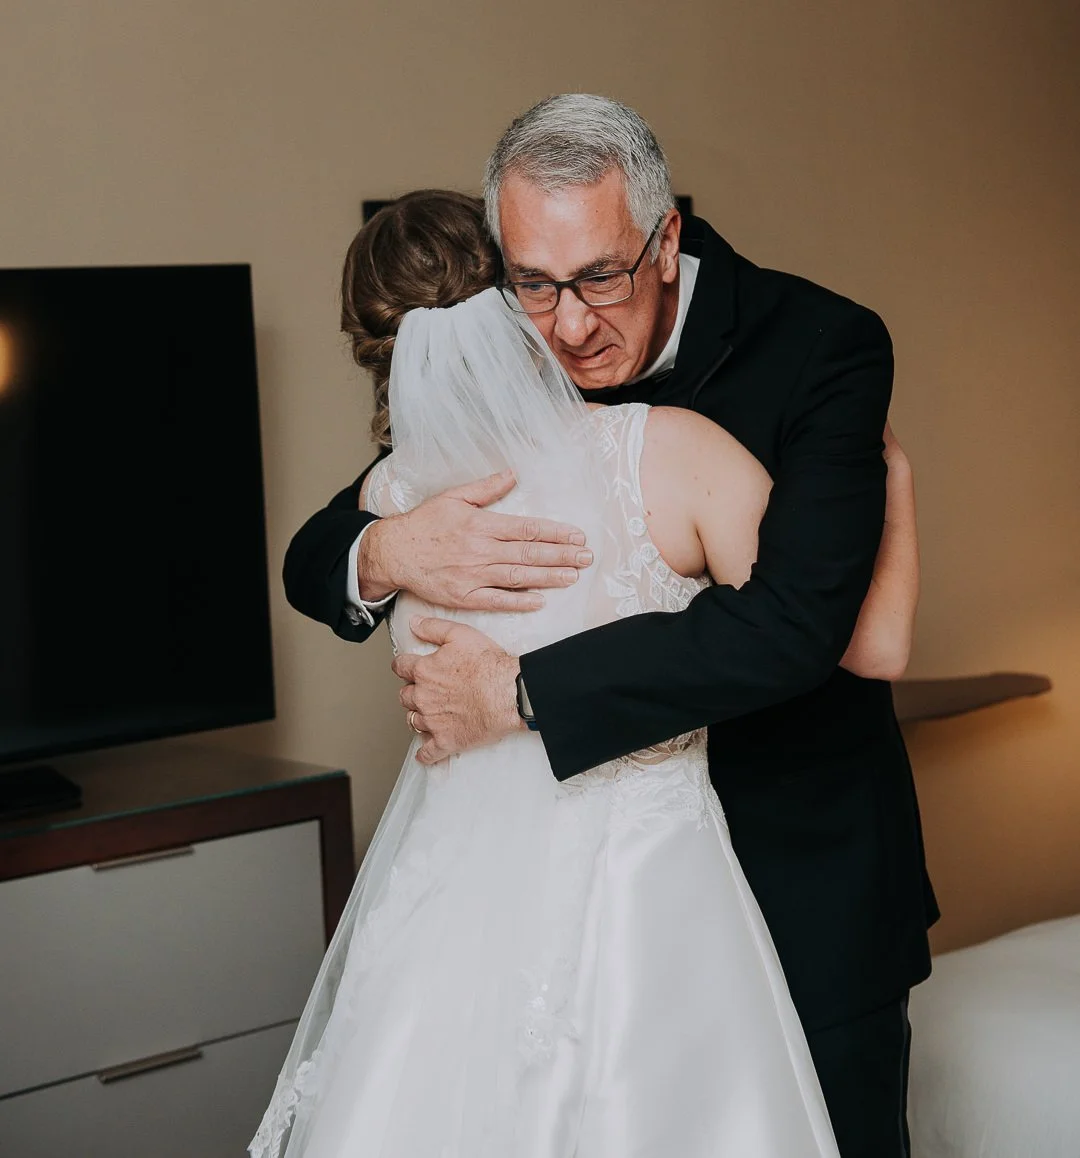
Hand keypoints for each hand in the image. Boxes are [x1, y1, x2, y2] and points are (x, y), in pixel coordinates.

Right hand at [358, 469, 591, 610]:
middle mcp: (480, 550)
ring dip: (548, 577)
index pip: (527, 528)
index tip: (577, 535)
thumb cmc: (424, 524)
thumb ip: (486, 487)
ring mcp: (473, 575)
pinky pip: (496, 600)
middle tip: (587, 557)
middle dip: (562, 555)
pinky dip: (519, 601)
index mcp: (481, 524)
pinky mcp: (464, 596)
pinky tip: (540, 600)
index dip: (555, 532)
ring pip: (518, 576)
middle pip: (529, 552)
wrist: (393, 552)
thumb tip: (513, 474)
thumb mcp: (453, 496)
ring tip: (573, 576)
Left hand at [392, 617, 523, 763]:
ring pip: (413, 722)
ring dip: (418, 717)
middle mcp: (423, 697)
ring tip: (429, 714)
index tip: (407, 668)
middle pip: (405, 696)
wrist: (510, 692)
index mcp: (424, 671)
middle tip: (424, 690)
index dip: (403, 666)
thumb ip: (433, 628)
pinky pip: (428, 753)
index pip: (400, 667)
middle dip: (412, 692)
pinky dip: (425, 754)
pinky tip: (425, 753)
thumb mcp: (460, 634)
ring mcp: (433, 721)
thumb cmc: (489, 664)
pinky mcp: (447, 741)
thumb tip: (414, 623)